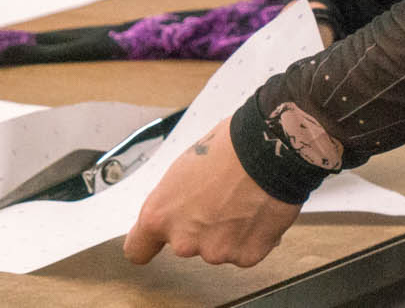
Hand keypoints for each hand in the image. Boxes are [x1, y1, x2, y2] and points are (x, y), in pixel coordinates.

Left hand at [125, 123, 299, 267]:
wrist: (267, 150)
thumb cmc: (226, 148)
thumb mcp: (182, 170)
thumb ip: (175, 201)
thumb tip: (182, 207)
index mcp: (159, 216)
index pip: (137, 249)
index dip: (149, 244)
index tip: (154, 241)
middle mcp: (183, 241)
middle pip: (186, 243)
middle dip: (200, 228)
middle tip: (219, 199)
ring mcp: (216, 252)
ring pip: (219, 247)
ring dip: (229, 232)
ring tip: (243, 200)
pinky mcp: (246, 256)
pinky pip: (245, 250)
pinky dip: (252, 236)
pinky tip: (258, 210)